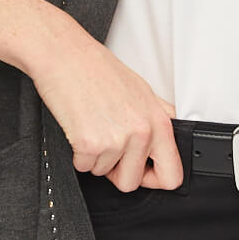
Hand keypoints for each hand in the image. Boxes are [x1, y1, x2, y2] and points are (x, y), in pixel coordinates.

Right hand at [30, 20, 182, 191]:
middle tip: (108, 147)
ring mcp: (116, 140)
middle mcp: (141, 132)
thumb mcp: (142, 90)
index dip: (154, 179)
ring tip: (93, 126)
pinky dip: (78, 154)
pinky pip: (84, 167)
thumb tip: (169, 138)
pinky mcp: (89, 144)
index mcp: (159, 121)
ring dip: (95, 158)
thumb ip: (158, 117)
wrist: (67, 56)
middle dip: (116, 171)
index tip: (142, 172)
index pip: (172, 175)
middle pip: (131, 182)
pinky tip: (80, 128)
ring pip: (104, 174)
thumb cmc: (98, 69)